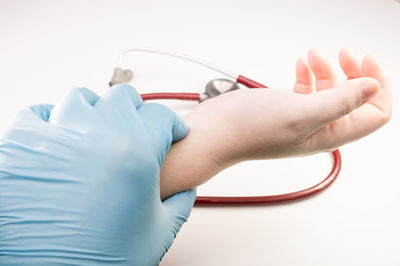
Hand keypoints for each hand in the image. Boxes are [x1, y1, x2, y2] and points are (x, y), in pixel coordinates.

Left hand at [0, 84, 195, 264]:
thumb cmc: (102, 260)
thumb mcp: (158, 233)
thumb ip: (180, 204)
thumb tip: (186, 191)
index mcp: (135, 154)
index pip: (161, 117)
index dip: (173, 125)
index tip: (172, 131)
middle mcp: (98, 136)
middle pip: (124, 98)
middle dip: (138, 110)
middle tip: (139, 125)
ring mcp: (58, 136)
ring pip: (83, 98)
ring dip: (98, 109)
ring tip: (101, 128)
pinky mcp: (24, 145)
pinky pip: (40, 114)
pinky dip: (54, 119)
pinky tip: (63, 134)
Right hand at [160, 48, 391, 198]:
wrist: (214, 132)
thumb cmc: (250, 130)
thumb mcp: (301, 113)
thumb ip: (341, 102)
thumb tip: (373, 88)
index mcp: (330, 134)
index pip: (375, 114)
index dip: (378, 85)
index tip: (366, 61)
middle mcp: (319, 128)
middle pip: (356, 99)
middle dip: (355, 72)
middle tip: (345, 53)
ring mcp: (301, 118)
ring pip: (331, 91)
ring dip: (329, 69)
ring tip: (313, 56)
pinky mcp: (285, 109)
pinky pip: (308, 89)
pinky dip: (308, 73)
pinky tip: (300, 65)